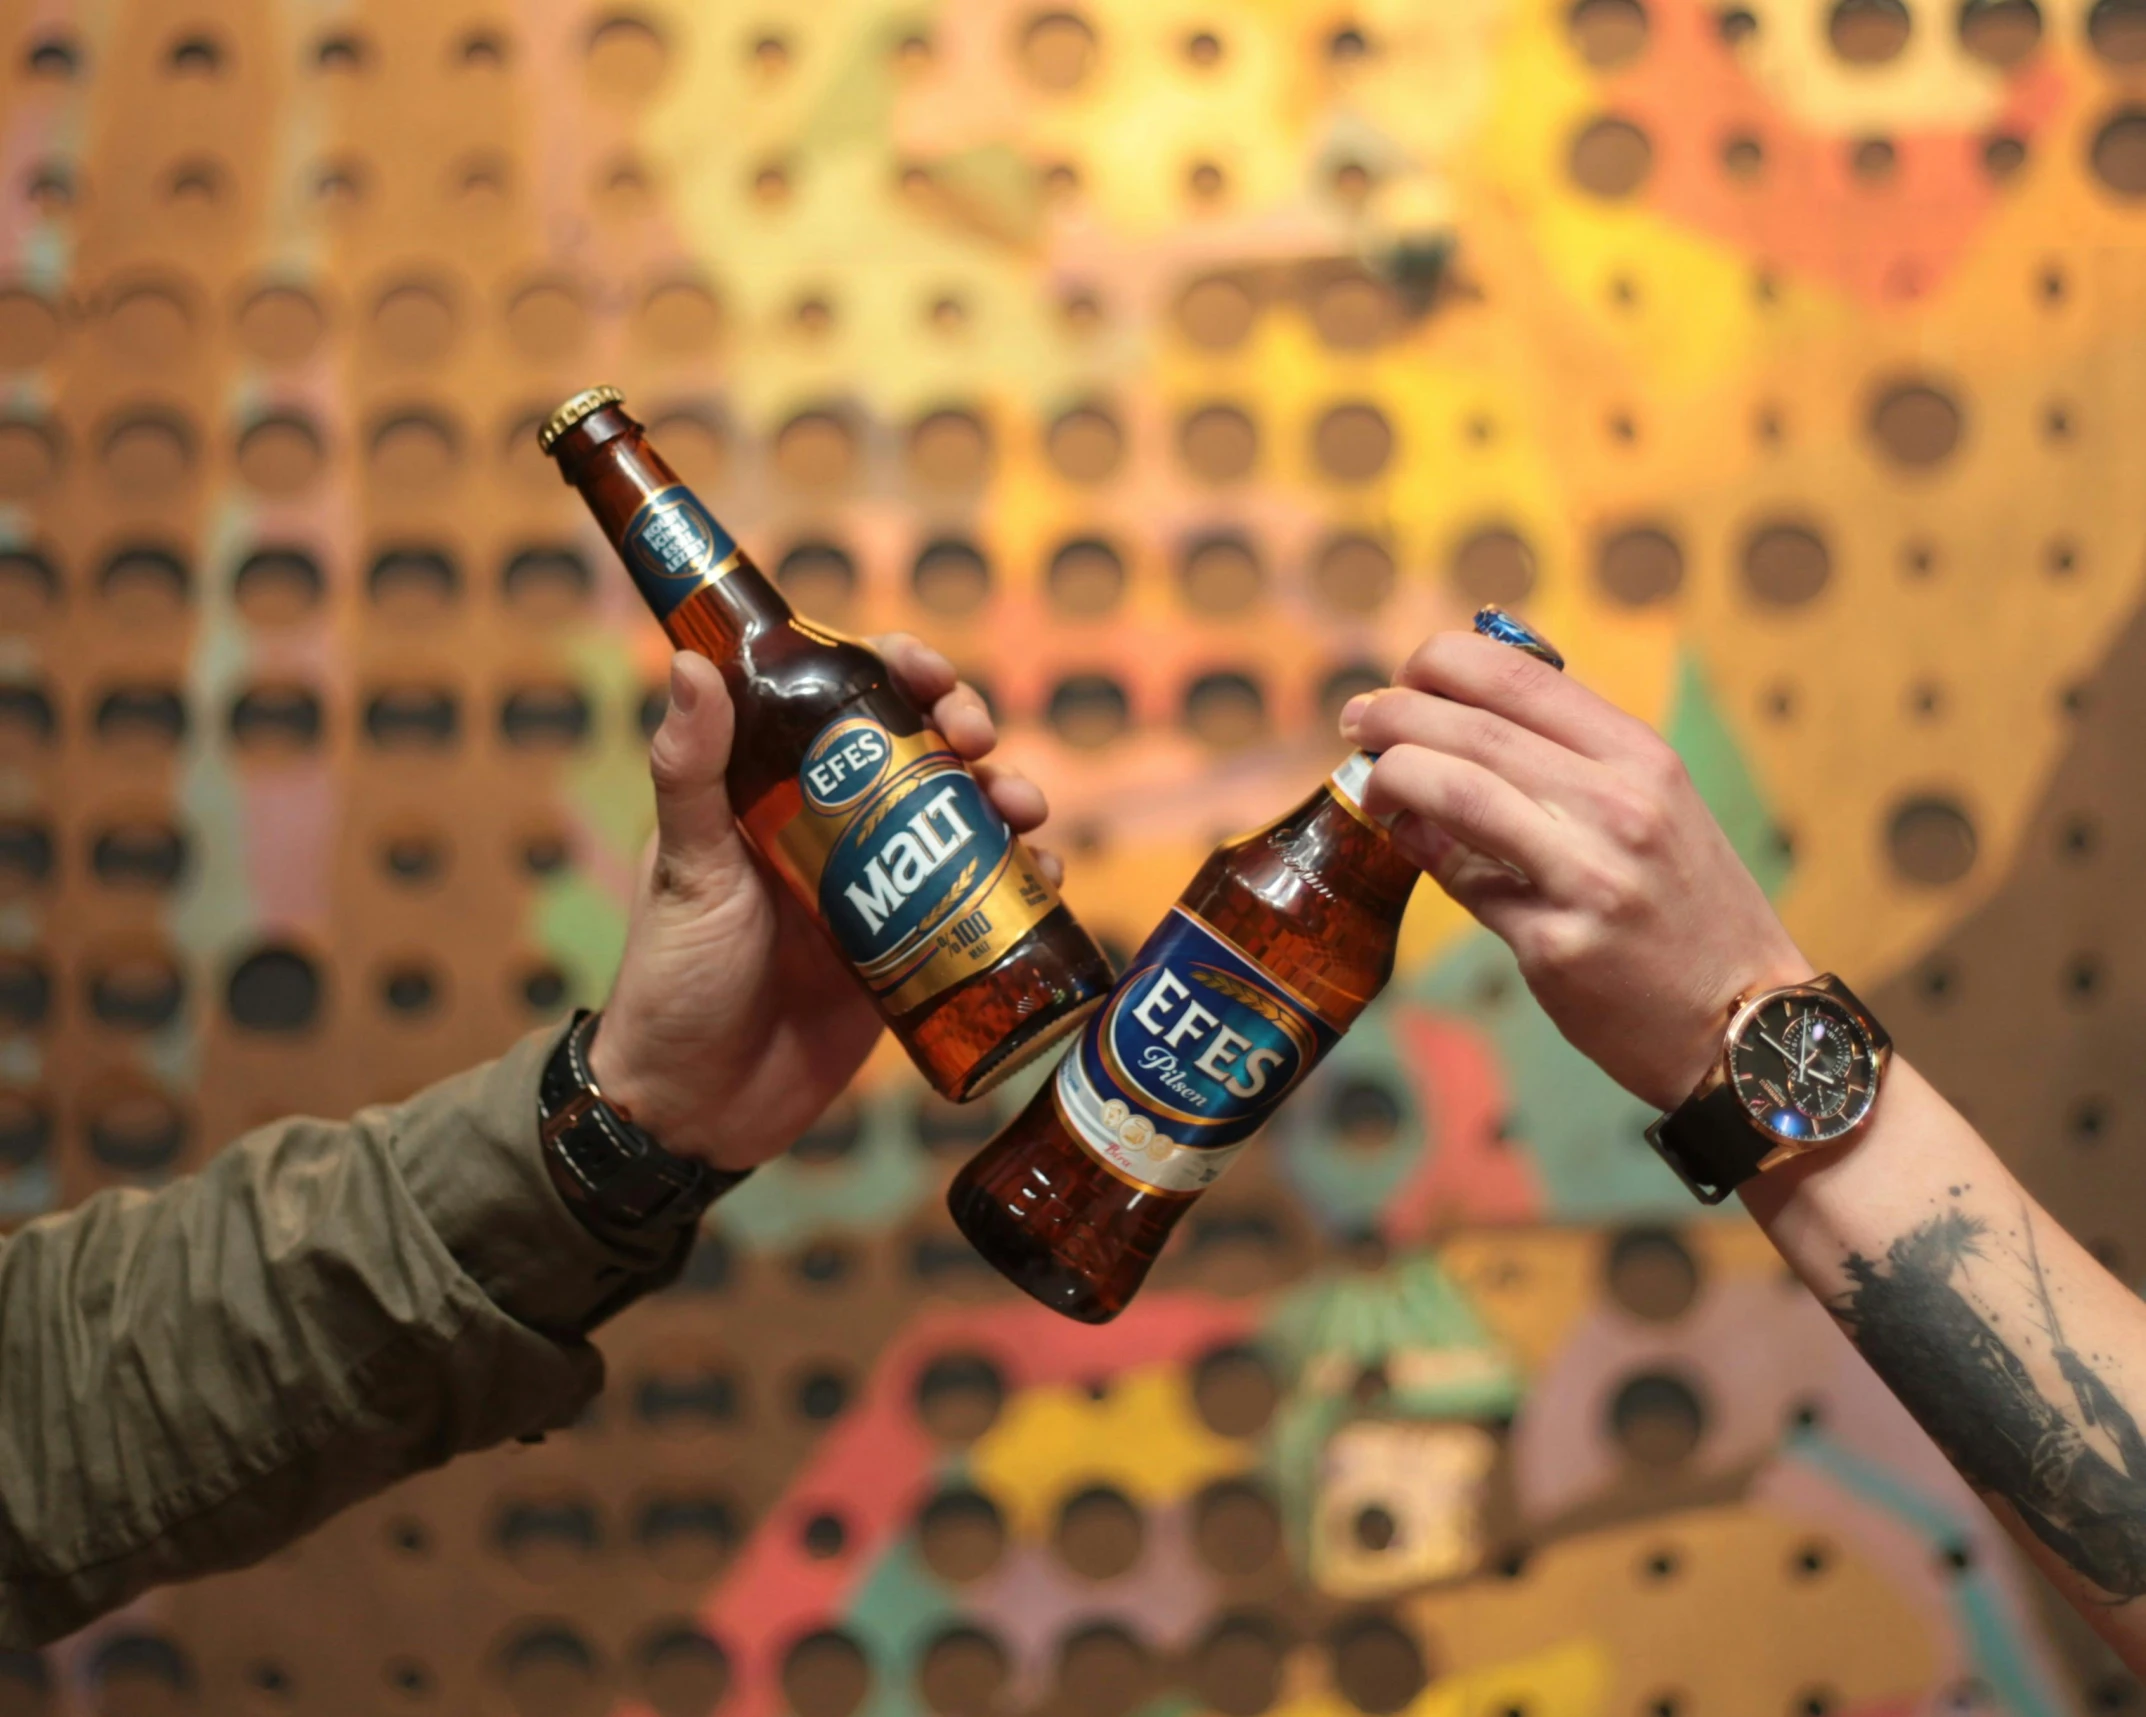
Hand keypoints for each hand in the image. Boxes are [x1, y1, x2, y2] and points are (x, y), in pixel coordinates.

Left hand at [589, 637, 1059, 1170]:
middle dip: (966, 729)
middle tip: (981, 742)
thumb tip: (689, 662)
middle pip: (920, 749)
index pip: (843, 702)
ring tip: (1027, 812)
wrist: (699, 1109)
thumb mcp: (684, 868)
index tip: (929, 673)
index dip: (896, 670)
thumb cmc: (673, 984)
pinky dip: (1023, 882)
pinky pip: (982, 902)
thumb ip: (689, 772)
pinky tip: (1045, 878)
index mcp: (774, 792)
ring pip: (962, 818)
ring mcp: (878, 890)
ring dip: (1008, 797)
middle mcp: (833, 828)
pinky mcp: (913, 951)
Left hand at [1340, 631, 1812, 1111]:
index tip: (1406, 674)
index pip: (1520, 675)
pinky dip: (1425, 854)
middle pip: (1472, 731)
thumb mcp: (1657, 806)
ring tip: (1370, 779)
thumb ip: (1568, 759)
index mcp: (1643, 758)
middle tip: (1358, 719)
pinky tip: (1410, 841)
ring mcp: (1588, 878)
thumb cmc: (1688, 907)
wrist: (1745, 1022)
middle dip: (1394, 714)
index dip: (1441, 662)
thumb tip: (1459, 716)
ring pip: (1456, 795)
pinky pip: (1464, 884)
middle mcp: (1620, 808)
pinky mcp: (1556, 946)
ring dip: (1391, 777)